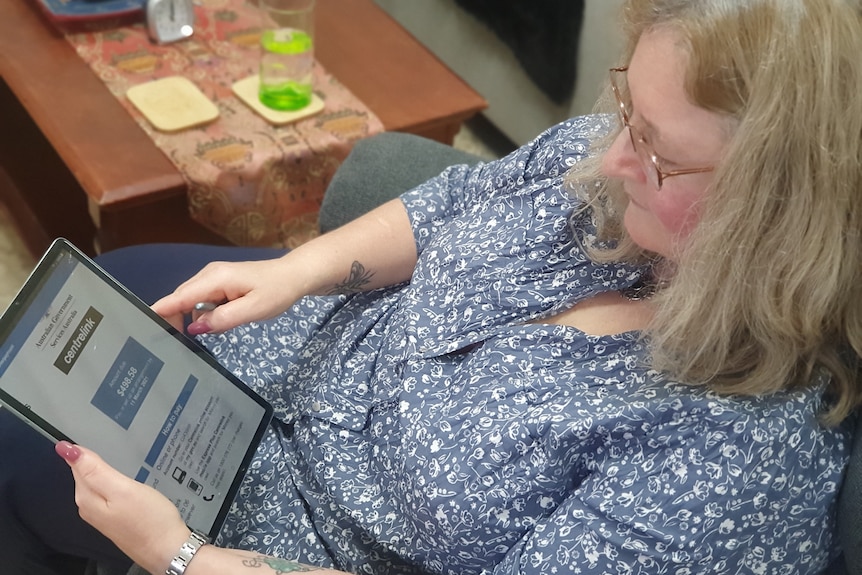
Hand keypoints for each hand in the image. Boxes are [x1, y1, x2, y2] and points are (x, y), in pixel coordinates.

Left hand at [55, 442, 190, 574]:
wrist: (168, 548)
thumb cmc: (149, 519)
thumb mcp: (123, 488)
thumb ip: (95, 469)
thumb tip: (66, 449)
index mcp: (87, 498)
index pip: (78, 464)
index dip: (85, 449)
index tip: (92, 435)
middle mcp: (89, 508)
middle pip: (84, 474)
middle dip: (91, 459)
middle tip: (104, 441)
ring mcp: (102, 515)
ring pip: (96, 484)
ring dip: (101, 470)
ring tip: (111, 456)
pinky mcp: (115, 519)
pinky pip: (106, 493)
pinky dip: (111, 482)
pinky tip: (121, 479)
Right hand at [152, 257, 305, 333]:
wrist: (294, 276)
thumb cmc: (277, 291)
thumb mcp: (253, 310)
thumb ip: (223, 319)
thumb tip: (195, 328)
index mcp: (215, 278)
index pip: (179, 297)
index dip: (160, 312)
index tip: (143, 327)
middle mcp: (209, 275)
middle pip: (180, 299)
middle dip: (173, 319)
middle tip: (171, 345)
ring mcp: (213, 277)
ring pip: (191, 300)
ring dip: (191, 318)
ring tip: (194, 339)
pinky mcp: (219, 283)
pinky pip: (202, 300)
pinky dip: (202, 314)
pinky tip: (211, 326)